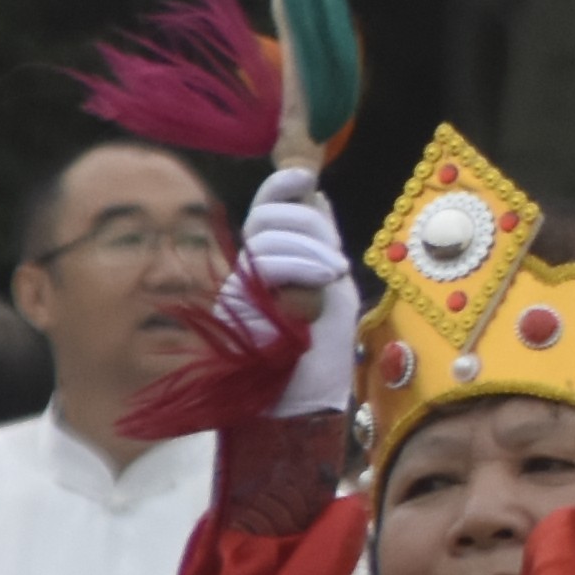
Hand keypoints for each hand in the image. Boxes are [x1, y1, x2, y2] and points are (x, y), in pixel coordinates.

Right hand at [239, 165, 360, 422]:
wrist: (306, 396)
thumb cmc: (322, 348)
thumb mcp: (333, 285)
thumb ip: (321, 243)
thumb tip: (317, 195)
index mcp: (273, 258)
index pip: (267, 206)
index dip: (282, 185)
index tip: (305, 178)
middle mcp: (251, 265)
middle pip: (270, 214)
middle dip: (310, 225)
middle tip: (336, 263)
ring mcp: (241, 282)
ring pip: (270, 235)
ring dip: (313, 250)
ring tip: (333, 278)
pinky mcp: (238, 300)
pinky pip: (269, 262)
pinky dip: (302, 265)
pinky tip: (323, 282)